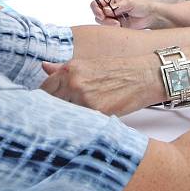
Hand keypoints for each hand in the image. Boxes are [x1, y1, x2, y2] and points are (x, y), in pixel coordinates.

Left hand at [41, 57, 157, 115]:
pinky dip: (82, 125)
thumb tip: (45, 67)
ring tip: (72, 122)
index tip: (45, 106)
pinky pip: (81, 123)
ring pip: (65, 115)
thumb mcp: (89, 64)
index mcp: (70, 69)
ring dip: (67, 120)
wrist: (144, 76)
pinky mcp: (97, 112)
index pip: (45, 89)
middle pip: (51, 104)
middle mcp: (74, 83)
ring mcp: (84, 98)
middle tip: (56, 118)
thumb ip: (64, 69)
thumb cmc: (119, 70)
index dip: (44, 99)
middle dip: (53, 111)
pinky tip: (85, 125)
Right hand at [90, 0, 155, 29]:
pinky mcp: (116, 26)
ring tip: (117, 23)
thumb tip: (106, 10)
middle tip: (107, 17)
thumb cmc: (142, 5)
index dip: (96, 7)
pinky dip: (111, 28)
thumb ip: (117, 6)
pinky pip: (108, 28)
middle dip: (101, 16)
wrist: (150, 16)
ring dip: (107, 22)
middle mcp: (110, 8)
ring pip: (101, 21)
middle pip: (97, 12)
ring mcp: (112, 17)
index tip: (101, 12)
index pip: (98, 1)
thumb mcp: (129, 2)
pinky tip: (119, 25)